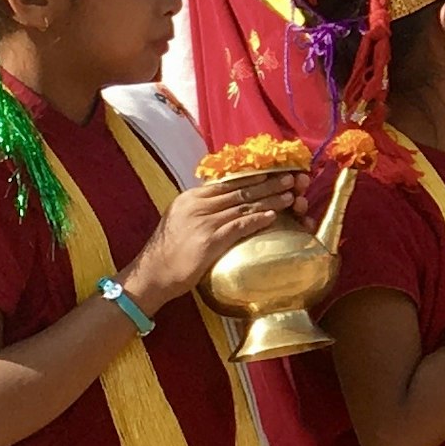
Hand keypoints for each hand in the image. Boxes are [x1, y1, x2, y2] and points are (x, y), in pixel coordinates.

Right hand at [120, 170, 299, 313]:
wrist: (152, 273)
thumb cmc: (168, 252)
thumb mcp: (181, 220)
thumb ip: (201, 209)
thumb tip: (223, 201)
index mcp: (191, 197)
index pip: (228, 182)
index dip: (254, 176)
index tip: (274, 171)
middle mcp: (197, 205)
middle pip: (240, 190)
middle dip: (269, 183)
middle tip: (291, 177)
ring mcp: (203, 222)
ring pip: (243, 205)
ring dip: (270, 200)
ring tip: (291, 196)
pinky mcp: (209, 241)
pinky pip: (239, 226)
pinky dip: (258, 220)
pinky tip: (273, 217)